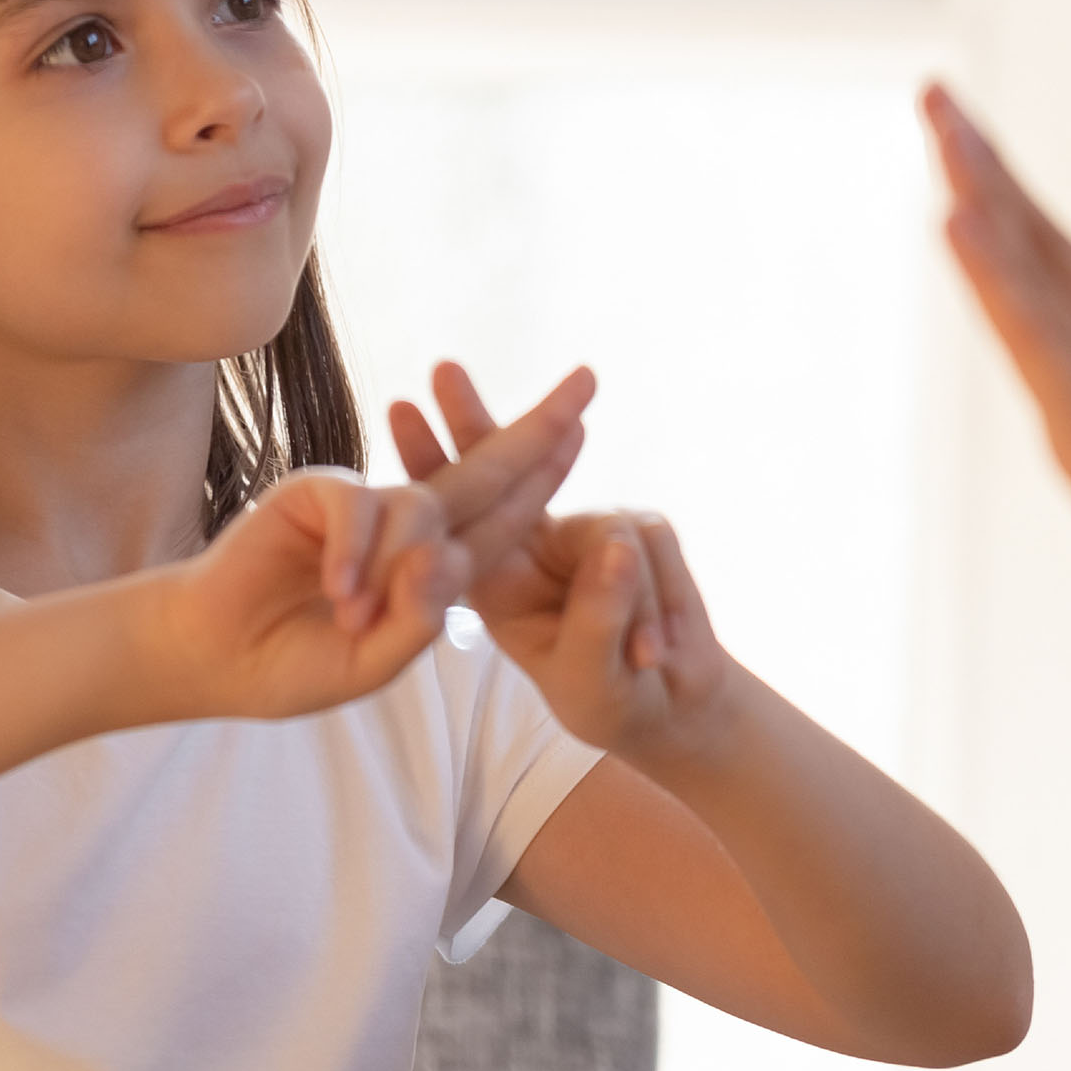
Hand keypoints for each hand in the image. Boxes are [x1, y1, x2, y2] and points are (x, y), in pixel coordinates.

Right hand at [147, 366, 597, 718]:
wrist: (214, 658)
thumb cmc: (295, 662)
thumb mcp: (374, 661)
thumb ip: (418, 619)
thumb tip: (445, 558)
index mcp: (434, 565)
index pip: (504, 517)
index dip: (544, 475)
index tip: (584, 429)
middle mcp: (408, 526)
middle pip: (486, 471)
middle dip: (539, 429)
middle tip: (589, 382)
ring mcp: (366, 505)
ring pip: (421, 509)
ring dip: (398, 565)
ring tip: (354, 615)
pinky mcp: (317, 493)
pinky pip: (360, 506)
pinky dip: (356, 551)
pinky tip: (338, 590)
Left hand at [392, 364, 736, 761]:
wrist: (671, 703)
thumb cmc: (610, 697)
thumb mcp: (590, 675)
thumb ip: (596, 616)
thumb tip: (615, 546)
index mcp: (500, 578)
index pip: (457, 513)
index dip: (431, 461)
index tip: (399, 409)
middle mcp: (536, 540)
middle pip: (499, 468)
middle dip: (473, 419)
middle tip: (440, 368)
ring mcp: (589, 530)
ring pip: (609, 528)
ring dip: (631, 607)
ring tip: (643, 660)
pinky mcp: (642, 530)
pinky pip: (652, 545)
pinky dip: (661, 609)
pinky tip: (657, 653)